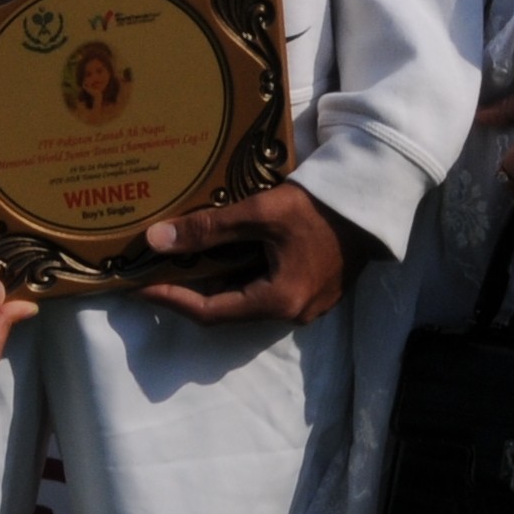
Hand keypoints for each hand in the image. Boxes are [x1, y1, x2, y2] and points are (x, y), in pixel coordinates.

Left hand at [139, 183, 359, 327]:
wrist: (374, 199)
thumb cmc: (320, 206)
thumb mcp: (261, 213)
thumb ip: (208, 229)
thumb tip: (157, 240)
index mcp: (277, 301)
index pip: (209, 312)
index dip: (171, 299)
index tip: (139, 286)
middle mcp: (291, 313)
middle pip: (227, 309)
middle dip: (189, 289)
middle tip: (157, 269)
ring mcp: (306, 305)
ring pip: (246, 299)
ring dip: (215, 280)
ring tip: (183, 258)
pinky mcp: (314, 290)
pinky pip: (265, 289)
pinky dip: (239, 274)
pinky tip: (223, 251)